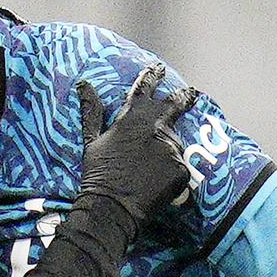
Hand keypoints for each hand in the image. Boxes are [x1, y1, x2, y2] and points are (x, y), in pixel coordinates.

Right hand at [76, 64, 198, 230]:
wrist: (111, 208)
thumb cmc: (97, 175)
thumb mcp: (92, 141)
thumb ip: (92, 111)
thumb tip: (84, 84)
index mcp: (132, 118)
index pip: (146, 89)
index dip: (152, 77)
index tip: (158, 69)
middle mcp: (155, 129)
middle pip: (175, 105)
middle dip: (184, 97)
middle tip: (192, 92)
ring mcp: (170, 148)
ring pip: (174, 142)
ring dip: (167, 148)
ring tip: (151, 167)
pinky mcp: (181, 168)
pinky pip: (180, 166)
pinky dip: (171, 172)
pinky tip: (156, 182)